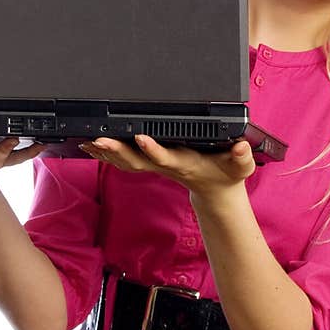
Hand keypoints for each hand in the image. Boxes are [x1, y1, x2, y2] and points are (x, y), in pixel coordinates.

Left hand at [79, 134, 254, 197]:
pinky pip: (125, 161)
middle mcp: (166, 166)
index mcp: (185, 163)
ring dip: (106, 153)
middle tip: (98, 140)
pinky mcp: (151, 164)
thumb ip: (241, 157)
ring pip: (126, 162)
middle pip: (137, 161)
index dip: (152, 149)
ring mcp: (156, 167)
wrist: (216, 191)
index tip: (140, 138)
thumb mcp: (240, 167)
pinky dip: (107, 154)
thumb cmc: (226, 175)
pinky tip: (91, 145)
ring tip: (88, 141)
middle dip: (117, 151)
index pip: (166, 157)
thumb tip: (240, 147)